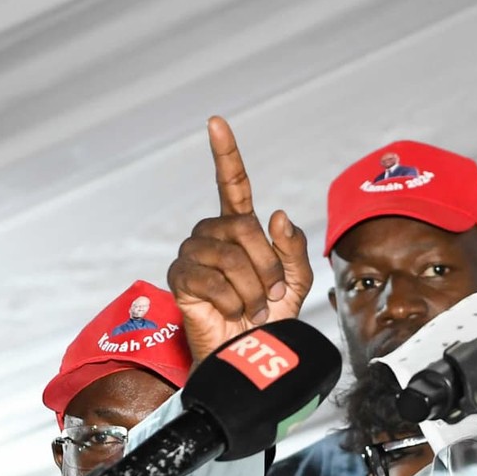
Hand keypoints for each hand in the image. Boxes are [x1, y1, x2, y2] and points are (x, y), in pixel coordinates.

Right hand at [167, 117, 316, 363]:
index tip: (216, 122)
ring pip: (229, 256)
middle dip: (267, 266)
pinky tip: (230, 312)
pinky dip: (231, 302)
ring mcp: (192, 255)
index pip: (232, 185)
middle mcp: (212, 234)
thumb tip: (274, 215)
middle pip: (243, 228)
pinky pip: (211, 281)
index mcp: (240, 228)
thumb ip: (292, 247)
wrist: (250, 353)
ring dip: (251, 288)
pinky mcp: (179, 278)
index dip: (225, 154)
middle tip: (271, 296)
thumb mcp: (297, 279)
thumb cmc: (271, 316)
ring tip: (251, 307)